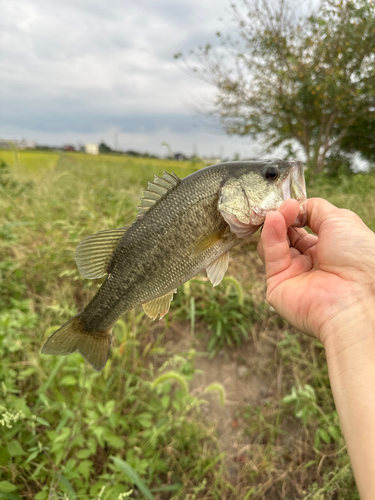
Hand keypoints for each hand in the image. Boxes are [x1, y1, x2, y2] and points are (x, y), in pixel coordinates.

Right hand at [257, 197, 374, 345]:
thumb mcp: (341, 220)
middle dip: (283, 216)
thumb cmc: (360, 258)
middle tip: (285, 205)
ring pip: (273, 244)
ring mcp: (292, 275)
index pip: (302, 226)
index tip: (292, 201)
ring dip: (276, 224)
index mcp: (328, 249)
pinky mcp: (277, 286)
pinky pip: (271, 256)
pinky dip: (270, 236)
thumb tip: (295, 206)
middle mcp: (310, 263)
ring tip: (281, 212)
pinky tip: (274, 220)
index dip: (295, 212)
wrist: (358, 296)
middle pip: (285, 234)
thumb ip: (314, 208)